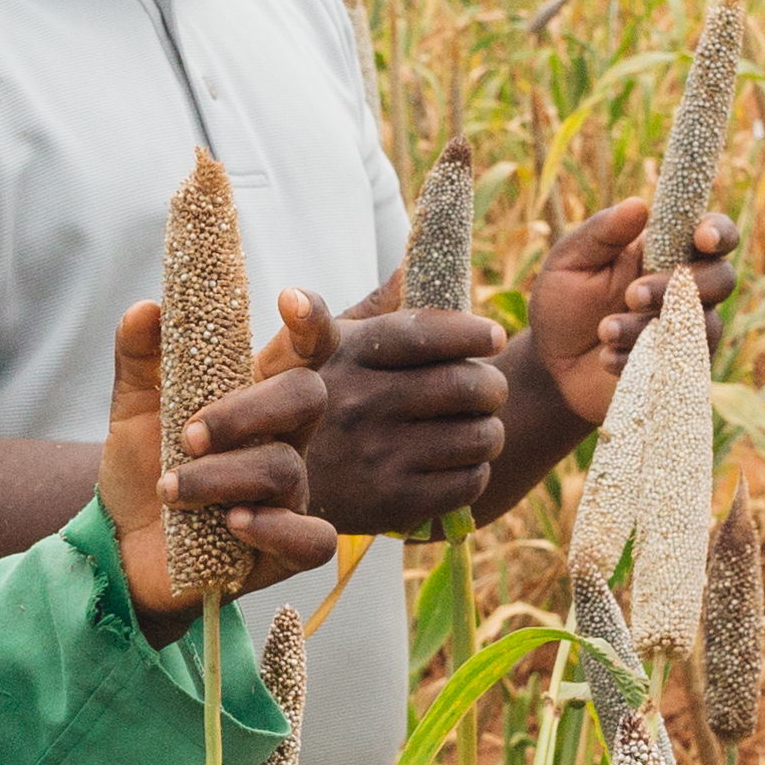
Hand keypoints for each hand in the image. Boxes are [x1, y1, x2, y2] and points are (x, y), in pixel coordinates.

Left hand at [106, 298, 336, 630]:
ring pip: (285, 469)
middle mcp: (283, 439)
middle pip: (306, 397)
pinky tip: (233, 525)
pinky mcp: (287, 548)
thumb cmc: (143, 471)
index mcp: (256, 397)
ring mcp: (290, 494)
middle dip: (247, 410)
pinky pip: (312, 539)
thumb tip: (148, 308)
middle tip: (188, 434)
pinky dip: (274, 528)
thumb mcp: (133, 409)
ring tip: (170, 490)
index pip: (304, 350)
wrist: (122, 546)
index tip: (288, 301)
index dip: (311, 322)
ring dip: (219, 477)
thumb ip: (140, 356)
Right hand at [194, 282, 506, 533]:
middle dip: (492, 385)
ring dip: (489, 431)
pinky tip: (458, 464)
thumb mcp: (327, 349)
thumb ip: (375, 308)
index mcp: (348, 356)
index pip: (425, 332)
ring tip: (476, 428)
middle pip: (467, 385)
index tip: (493, 336)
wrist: (271, 489)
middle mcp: (361, 403)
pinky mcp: (391, 504)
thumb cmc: (316, 404)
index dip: (470, 332)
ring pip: (478, 435)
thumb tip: (414, 260)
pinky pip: (469, 482)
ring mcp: (376, 456)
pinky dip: (476, 472)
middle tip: (489, 390)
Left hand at [515, 197, 744, 435]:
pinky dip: (639, 359)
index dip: (718, 233)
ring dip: (648, 327)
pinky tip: (606, 359)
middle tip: (632, 294)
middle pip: (721, 279)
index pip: (713, 232)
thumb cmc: (563, 302)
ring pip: (699, 324)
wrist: (549, 363)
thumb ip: (602, 233)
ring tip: (604, 330)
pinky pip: (680, 363)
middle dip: (678, 285)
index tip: (701, 239)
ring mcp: (686, 330)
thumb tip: (639, 205)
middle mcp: (686, 288)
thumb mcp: (571, 260)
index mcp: (666, 251)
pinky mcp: (677, 367)